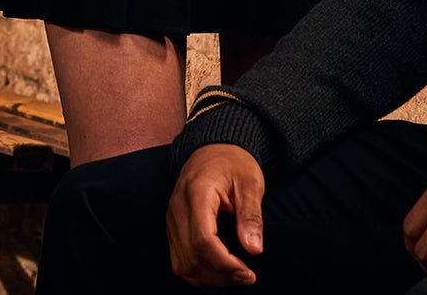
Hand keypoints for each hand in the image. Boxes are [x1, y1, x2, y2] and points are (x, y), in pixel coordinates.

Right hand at [167, 143, 267, 285]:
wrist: (213, 148)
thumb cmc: (233, 163)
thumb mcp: (250, 184)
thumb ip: (251, 217)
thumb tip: (254, 249)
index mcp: (197, 195)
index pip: (203, 240)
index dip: (225, 263)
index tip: (248, 272)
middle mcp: (177, 209)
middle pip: (191, 257)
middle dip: (220, 275)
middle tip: (247, 277)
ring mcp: (172, 219)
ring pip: (182, 264)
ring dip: (209, 278)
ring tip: (235, 276)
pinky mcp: (173, 227)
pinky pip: (179, 260)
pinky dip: (198, 272)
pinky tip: (220, 271)